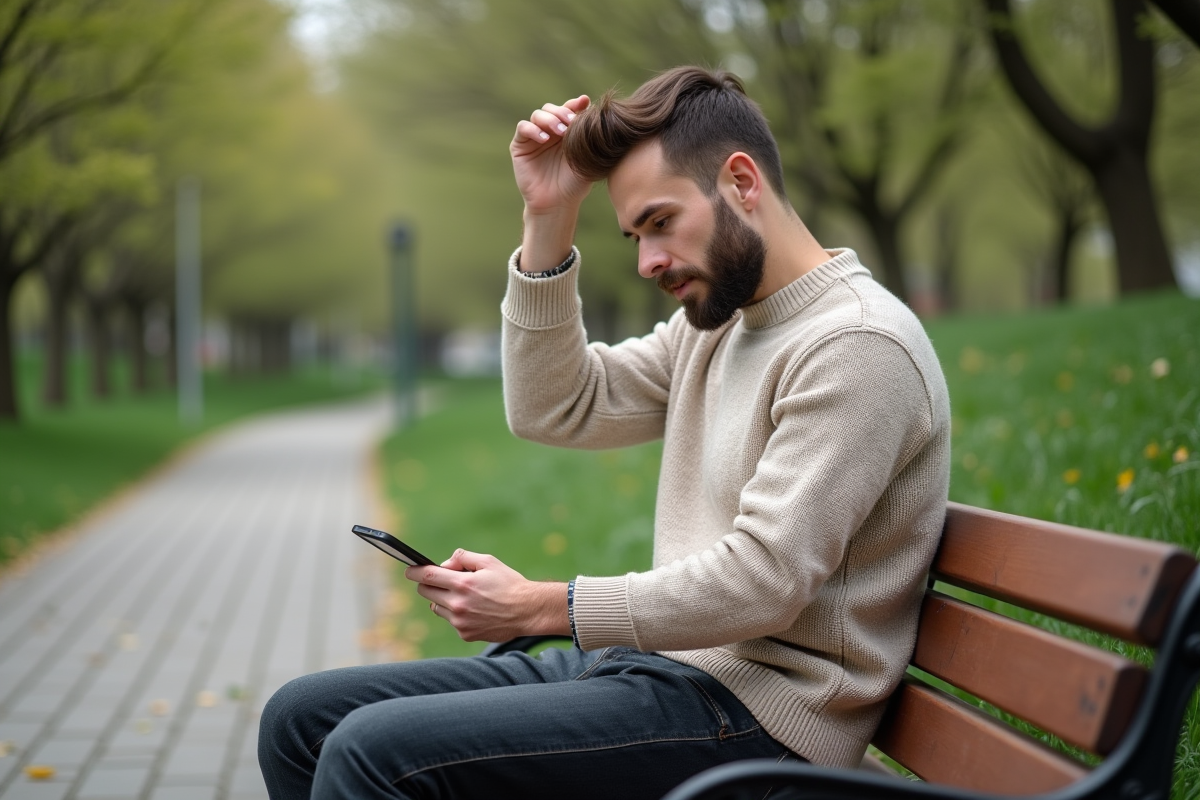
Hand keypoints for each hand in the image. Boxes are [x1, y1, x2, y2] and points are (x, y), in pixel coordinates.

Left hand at [405, 550, 569, 641]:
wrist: (527, 611)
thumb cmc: (509, 583)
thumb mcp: (489, 561)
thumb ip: (462, 558)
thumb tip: (444, 565)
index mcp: (462, 583)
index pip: (426, 576)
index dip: (413, 571)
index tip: (409, 570)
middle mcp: (457, 604)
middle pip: (426, 592)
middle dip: (429, 583)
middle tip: (442, 581)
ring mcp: (460, 621)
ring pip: (436, 607)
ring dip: (443, 600)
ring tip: (465, 596)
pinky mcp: (465, 634)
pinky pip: (451, 621)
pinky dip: (457, 614)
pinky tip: (476, 611)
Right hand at [511, 95, 591, 216]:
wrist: (557, 203)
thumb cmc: (575, 184)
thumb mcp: (586, 158)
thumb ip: (589, 135)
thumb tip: (593, 109)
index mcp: (566, 132)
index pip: (569, 110)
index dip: (575, 104)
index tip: (584, 103)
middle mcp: (549, 132)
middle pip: (552, 108)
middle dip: (562, 112)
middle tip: (571, 122)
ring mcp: (534, 138)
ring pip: (538, 115)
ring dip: (549, 119)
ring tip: (560, 132)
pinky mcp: (520, 146)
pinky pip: (523, 128)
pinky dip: (533, 129)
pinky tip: (544, 140)